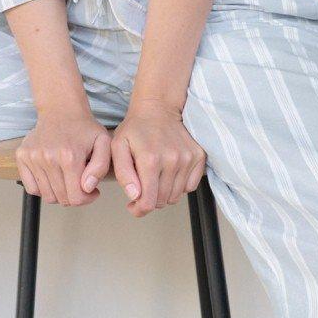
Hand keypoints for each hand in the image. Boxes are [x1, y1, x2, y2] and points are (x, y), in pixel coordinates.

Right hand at [15, 112, 111, 206]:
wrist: (61, 109)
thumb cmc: (83, 127)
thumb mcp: (103, 143)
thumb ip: (101, 167)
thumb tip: (87, 187)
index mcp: (70, 157)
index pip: (75, 198)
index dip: (87, 199)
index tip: (91, 191)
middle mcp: (48, 158)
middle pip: (61, 198)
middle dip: (74, 196)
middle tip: (80, 184)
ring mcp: (33, 157)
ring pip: (47, 196)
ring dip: (59, 193)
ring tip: (67, 180)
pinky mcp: (22, 156)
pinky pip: (31, 188)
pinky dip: (42, 188)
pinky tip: (53, 178)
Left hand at [110, 100, 206, 216]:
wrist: (158, 108)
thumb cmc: (135, 128)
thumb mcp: (118, 147)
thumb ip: (124, 174)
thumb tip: (134, 196)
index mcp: (150, 160)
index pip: (149, 202)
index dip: (139, 209)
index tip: (133, 205)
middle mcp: (172, 160)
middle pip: (163, 201)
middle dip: (150, 200)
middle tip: (142, 188)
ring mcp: (188, 158)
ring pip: (176, 196)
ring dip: (164, 193)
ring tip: (155, 178)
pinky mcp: (199, 156)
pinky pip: (190, 186)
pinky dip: (179, 185)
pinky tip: (169, 173)